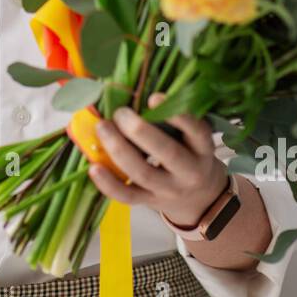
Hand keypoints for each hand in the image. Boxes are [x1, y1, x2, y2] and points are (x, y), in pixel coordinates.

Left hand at [87, 93, 228, 227]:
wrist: (199, 197)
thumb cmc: (190, 154)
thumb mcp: (192, 137)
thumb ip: (172, 120)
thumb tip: (134, 95)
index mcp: (203, 149)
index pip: (196, 132)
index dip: (178, 116)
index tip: (153, 97)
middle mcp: (190, 171)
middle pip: (167, 153)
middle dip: (140, 131)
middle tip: (120, 112)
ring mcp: (169, 190)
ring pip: (143, 173)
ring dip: (119, 150)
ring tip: (102, 128)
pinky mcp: (150, 201)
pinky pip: (128, 196)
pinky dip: (109, 184)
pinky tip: (93, 167)